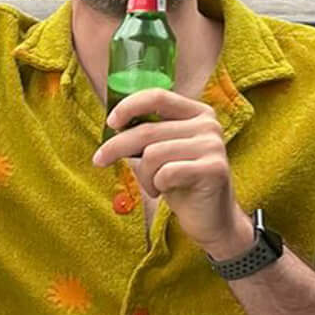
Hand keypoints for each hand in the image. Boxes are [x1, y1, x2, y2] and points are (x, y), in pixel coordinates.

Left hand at [90, 89, 247, 259]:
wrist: (211, 218)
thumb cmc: (181, 183)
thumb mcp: (163, 152)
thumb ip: (148, 134)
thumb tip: (114, 123)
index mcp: (197, 112)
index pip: (157, 96)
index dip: (128, 106)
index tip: (110, 122)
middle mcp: (208, 124)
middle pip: (147, 130)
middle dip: (116, 147)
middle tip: (99, 161)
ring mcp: (214, 146)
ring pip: (153, 154)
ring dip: (143, 175)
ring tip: (154, 185)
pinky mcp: (214, 169)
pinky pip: (166, 173)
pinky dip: (157, 185)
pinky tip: (166, 191)